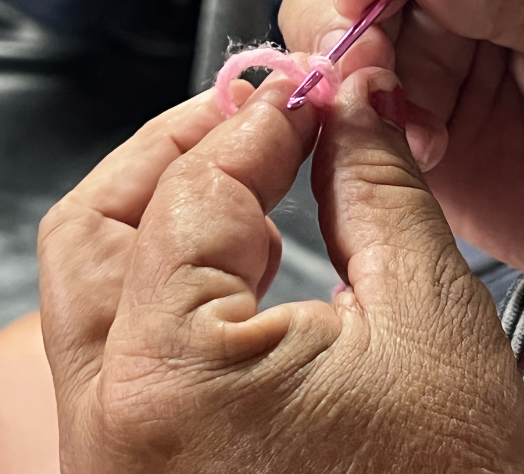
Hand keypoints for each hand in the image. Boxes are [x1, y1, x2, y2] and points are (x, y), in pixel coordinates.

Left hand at [39, 72, 523, 472]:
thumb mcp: (430, 318)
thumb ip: (381, 187)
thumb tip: (356, 102)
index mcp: (175, 381)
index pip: (192, 191)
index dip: (258, 123)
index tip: (306, 91)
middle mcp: (107, 425)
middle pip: (95, 227)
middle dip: (177, 147)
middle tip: (252, 113)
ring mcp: (106, 453)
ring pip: (90, 281)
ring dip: (162, 200)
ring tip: (243, 160)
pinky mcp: (130, 465)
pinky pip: (119, 334)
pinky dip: (168, 264)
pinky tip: (235, 241)